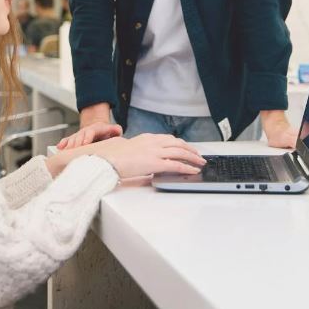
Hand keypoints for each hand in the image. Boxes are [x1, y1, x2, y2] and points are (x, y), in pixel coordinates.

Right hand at [57, 121, 122, 149]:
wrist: (97, 127)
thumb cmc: (105, 132)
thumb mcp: (112, 129)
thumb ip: (116, 129)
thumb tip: (118, 130)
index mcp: (95, 129)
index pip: (90, 132)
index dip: (87, 137)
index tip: (84, 143)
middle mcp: (85, 131)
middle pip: (79, 136)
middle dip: (75, 143)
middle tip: (72, 150)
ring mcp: (79, 135)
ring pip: (72, 139)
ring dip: (68, 145)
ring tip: (64, 151)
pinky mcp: (74, 139)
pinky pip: (67, 140)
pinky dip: (63, 143)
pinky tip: (59, 147)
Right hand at [87, 134, 206, 178]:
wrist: (107, 159)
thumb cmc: (114, 157)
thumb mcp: (129, 149)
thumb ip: (139, 151)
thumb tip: (144, 158)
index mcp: (147, 138)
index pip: (169, 138)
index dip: (180, 143)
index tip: (187, 147)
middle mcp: (153, 142)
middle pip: (177, 143)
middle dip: (190, 149)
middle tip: (199, 155)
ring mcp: (154, 152)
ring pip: (180, 152)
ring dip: (193, 157)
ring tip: (201, 163)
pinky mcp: (154, 163)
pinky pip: (175, 165)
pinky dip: (187, 167)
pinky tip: (193, 170)